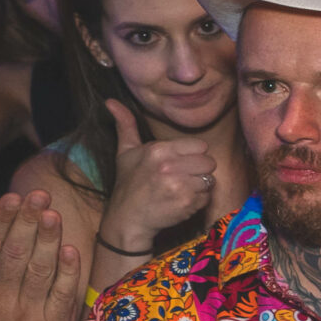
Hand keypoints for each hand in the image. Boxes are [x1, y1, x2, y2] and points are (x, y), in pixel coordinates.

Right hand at [0, 192, 81, 320]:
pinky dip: (69, 272)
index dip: (0, 219)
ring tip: (54, 214)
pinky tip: (71, 251)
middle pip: (17, 251)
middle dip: (28, 220)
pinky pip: (65, 295)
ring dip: (50, 238)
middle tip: (39, 196)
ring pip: (43, 269)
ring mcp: (30, 317)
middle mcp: (1, 301)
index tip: (11, 197)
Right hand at [102, 100, 216, 252]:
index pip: (200, 146)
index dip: (193, 155)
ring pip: (210, 180)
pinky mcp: (186, 203)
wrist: (127, 219)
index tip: (180, 164)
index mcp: (158, 150)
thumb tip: (110, 101)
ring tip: (180, 190)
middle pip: (209, 162)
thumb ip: (125, 125)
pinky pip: (207, 197)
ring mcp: (179, 185)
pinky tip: (181, 202)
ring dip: (199, 187)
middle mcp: (169, 166)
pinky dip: (198, 202)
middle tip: (181, 178)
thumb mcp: (125, 152)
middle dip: (199, 171)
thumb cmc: (128, 184)